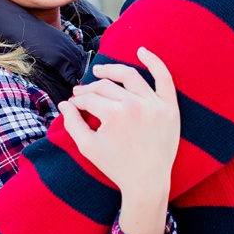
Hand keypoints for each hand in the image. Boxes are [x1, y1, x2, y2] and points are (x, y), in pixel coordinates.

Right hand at [58, 46, 178, 233]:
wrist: (148, 182)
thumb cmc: (116, 166)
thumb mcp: (88, 147)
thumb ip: (73, 123)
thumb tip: (64, 104)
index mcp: (114, 115)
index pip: (89, 98)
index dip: (77, 100)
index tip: (72, 105)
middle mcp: (135, 105)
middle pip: (106, 86)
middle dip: (89, 89)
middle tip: (81, 94)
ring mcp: (155, 104)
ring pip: (130, 76)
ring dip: (111, 71)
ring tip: (99, 72)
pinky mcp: (170, 108)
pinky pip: (164, 78)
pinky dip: (154, 62)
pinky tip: (142, 51)